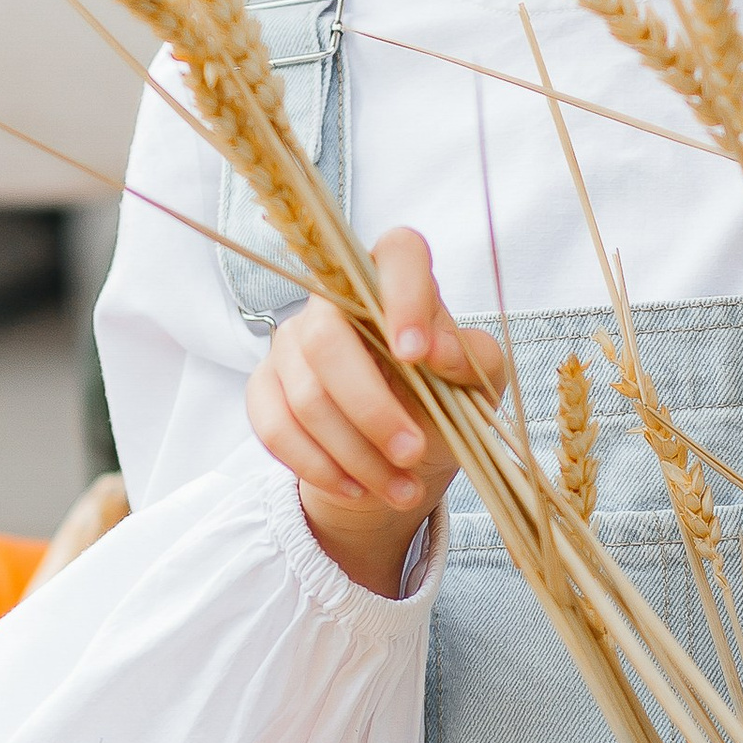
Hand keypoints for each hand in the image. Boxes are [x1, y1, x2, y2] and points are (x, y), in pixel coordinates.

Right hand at [246, 226, 507, 597]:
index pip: (397, 254)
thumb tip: (438, 350)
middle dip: (373, 410)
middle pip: (329, 341)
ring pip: (307, 398)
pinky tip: (357, 488)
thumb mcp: (478, 384)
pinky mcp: (264, 386)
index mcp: (396, 280)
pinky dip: (320, 468)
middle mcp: (334, 301)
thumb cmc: (444, 401)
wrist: (405, 455)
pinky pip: (276, 429)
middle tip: (413, 453)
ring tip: (401, 489)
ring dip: (357, 456)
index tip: (416, 354)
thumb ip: (471, 358)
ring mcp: (291, 341)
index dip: (403, 296)